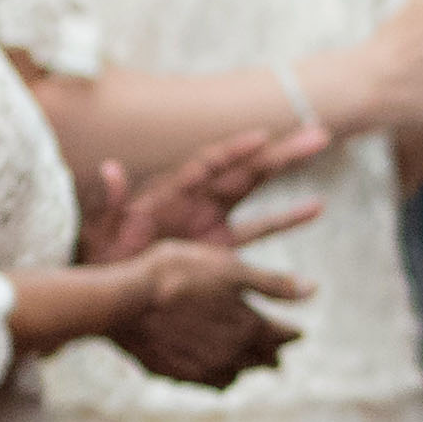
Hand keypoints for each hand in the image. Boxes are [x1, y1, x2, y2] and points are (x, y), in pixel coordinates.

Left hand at [76, 121, 331, 265]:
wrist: (109, 286)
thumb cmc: (102, 256)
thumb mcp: (101, 231)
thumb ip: (111, 203)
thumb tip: (109, 170)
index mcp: (173, 193)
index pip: (210, 164)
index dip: (234, 150)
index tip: (262, 138)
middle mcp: (199, 201)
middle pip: (246, 170)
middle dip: (281, 153)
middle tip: (318, 135)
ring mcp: (213, 222)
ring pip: (258, 193)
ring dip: (287, 169)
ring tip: (321, 150)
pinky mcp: (221, 248)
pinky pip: (259, 229)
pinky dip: (286, 217)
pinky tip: (317, 208)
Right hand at [97, 241, 311, 389]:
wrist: (121, 301)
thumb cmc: (176, 275)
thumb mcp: (229, 268)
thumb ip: (272, 283)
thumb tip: (314, 290)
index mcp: (250, 327)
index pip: (283, 335)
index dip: (292, 333)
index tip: (298, 334)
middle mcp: (232, 355)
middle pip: (262, 360)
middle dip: (272, 355)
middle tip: (278, 358)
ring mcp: (203, 369)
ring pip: (235, 374)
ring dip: (245, 368)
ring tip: (247, 364)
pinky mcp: (176, 375)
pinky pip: (206, 382)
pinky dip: (215, 377)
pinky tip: (213, 372)